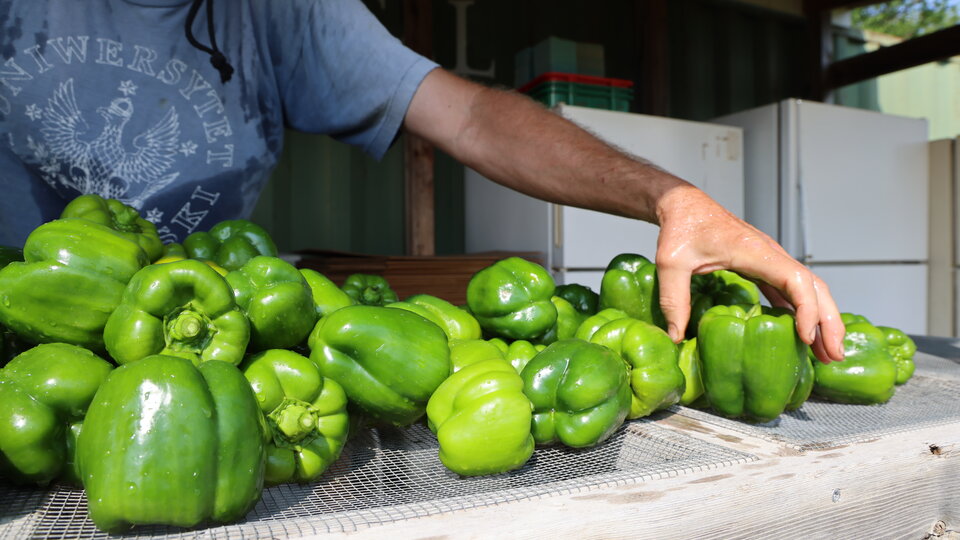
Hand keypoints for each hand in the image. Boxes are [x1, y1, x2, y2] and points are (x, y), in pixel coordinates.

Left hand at [654, 182, 844, 363]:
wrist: (683, 205)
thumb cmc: (680, 228)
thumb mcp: (671, 263)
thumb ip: (673, 299)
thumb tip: (675, 338)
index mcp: (755, 252)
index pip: (796, 279)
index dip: (807, 309)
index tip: (805, 337)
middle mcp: (771, 255)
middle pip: (815, 287)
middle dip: (829, 321)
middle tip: (834, 356)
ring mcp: (770, 261)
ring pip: (808, 290)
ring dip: (822, 319)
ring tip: (827, 353)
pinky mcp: (763, 267)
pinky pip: (791, 290)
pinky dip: (802, 312)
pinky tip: (803, 335)